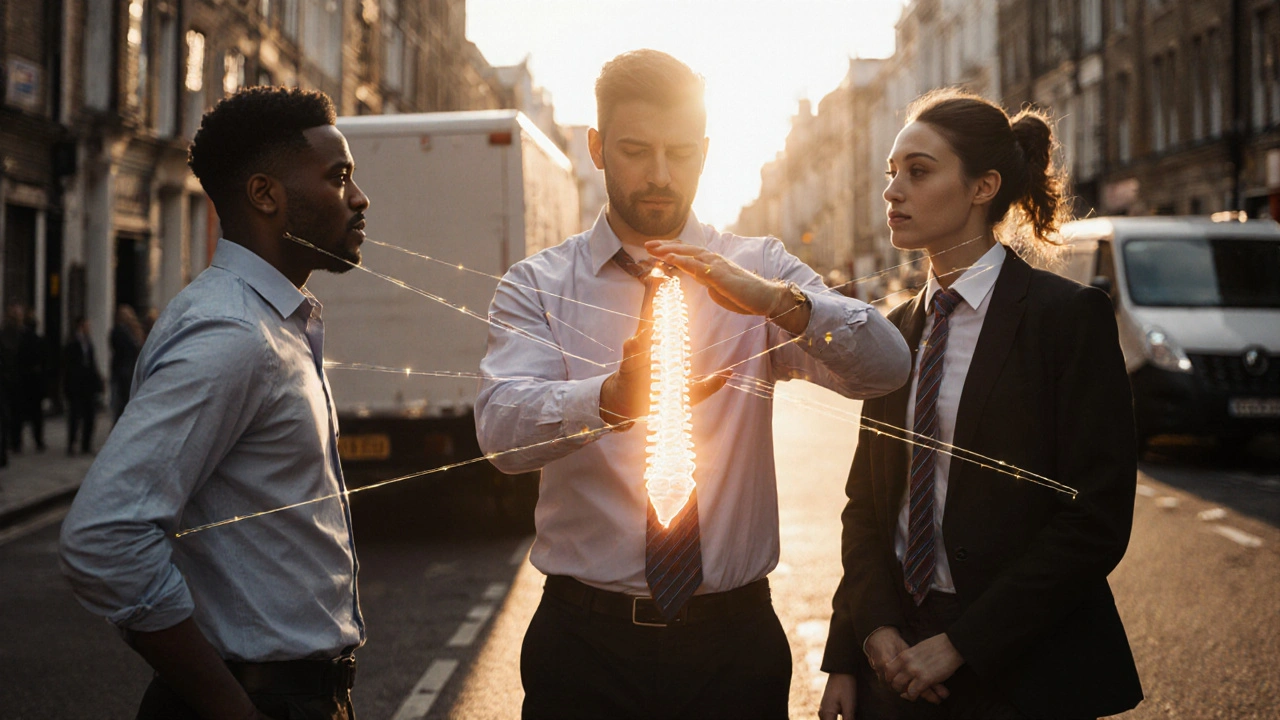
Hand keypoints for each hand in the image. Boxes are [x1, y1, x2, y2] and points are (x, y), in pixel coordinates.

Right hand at [599, 272, 729, 425]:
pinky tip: (635, 340)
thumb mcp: (691, 392)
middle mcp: (649, 345)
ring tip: (652, 297)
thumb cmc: (659, 397)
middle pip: (653, 316)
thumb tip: (730, 373)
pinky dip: (633, 347)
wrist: (630, 406)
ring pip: (642, 330)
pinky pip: (630, 354)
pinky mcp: (628, 367)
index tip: (676, 283)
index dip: (673, 303)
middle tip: (660, 274)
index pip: (669, 320)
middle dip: (657, 296)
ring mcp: (638, 354)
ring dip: (647, 314)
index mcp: (662, 346)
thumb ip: (710, 383)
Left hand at [644, 240, 810, 333]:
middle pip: (686, 249)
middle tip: (647, 244)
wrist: (764, 298)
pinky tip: (670, 258)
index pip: (688, 252)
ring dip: (670, 250)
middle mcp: (713, 260)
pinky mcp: (720, 275)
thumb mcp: (718, 288)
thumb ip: (707, 281)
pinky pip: (698, 266)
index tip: (654, 248)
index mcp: (712, 263)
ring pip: (690, 254)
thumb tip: (698, 278)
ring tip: (654, 249)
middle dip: (665, 246)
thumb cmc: (742, 294)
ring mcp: (717, 266)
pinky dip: (683, 260)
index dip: (671, 248)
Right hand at [817, 672, 855, 719]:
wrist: (841, 671)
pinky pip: (832, 719)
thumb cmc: (845, 686)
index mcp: (827, 714)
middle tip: (851, 716)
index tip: (850, 718)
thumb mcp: (849, 705)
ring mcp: (824, 711)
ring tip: (850, 715)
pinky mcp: (828, 708)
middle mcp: (823, 714)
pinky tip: (848, 716)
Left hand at [884, 633, 962, 703]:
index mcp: (904, 655)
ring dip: (904, 692)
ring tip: (911, 694)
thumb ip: (910, 657)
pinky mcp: (925, 679)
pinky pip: (913, 693)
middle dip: (896, 687)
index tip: (897, 681)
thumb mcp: (918, 649)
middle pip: (892, 680)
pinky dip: (914, 696)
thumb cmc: (938, 646)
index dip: (891, 677)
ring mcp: (914, 671)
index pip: (888, 669)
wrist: (952, 646)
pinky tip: (918, 695)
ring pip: (900, 687)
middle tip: (904, 690)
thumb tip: (905, 665)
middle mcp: (906, 663)